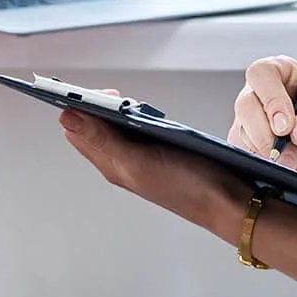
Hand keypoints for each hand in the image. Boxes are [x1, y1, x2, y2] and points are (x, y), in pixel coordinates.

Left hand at [62, 99, 246, 238]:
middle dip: (100, 105)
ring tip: (134, 104)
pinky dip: (142, 117)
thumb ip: (103, 139)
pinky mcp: (161, 151)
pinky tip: (153, 115)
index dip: (79, 108)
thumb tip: (67, 117)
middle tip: (119, 97)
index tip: (93, 94)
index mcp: (111, 165)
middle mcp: (122, 161)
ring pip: (118, 126)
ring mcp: (142, 156)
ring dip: (121, 110)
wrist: (229, 201)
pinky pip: (141, 129)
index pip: (77, 130)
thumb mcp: (139, 161)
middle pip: (95, 126)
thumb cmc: (187, 187)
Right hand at [229, 56, 296, 185]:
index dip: (271, 98)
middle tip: (292, 157)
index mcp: (284, 75)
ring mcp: (249, 120)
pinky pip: (244, 154)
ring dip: (274, 155)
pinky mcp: (243, 144)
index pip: (263, 73)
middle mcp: (262, 94)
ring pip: (243, 133)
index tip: (286, 126)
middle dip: (268, 136)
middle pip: (246, 105)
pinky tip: (290, 167)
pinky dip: (266, 165)